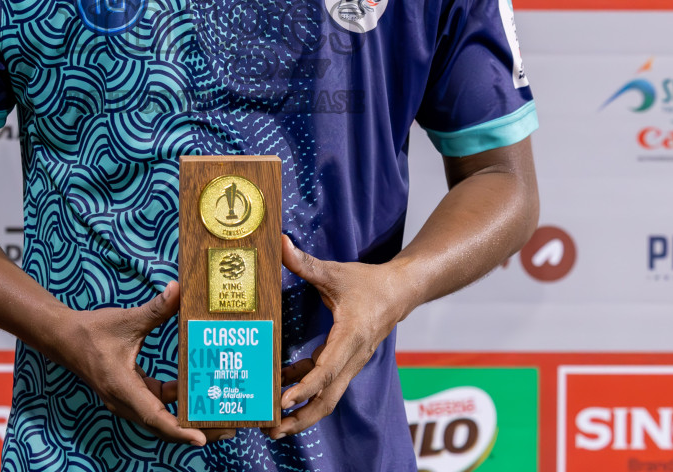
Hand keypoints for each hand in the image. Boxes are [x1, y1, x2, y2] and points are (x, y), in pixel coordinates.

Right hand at [55, 281, 234, 446]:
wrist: (64, 339)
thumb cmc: (91, 331)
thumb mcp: (125, 319)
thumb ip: (155, 309)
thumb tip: (178, 288)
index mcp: (122, 387)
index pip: (154, 417)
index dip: (179, 429)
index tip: (201, 438)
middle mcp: (124, 401)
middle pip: (163, 426)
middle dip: (195, 429)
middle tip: (229, 428)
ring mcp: (127, 400)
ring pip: (161, 418)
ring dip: (187, 418)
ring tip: (218, 414)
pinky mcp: (130, 394)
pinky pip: (156, 405)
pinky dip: (175, 401)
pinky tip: (195, 389)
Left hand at [266, 236, 412, 439]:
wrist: (401, 292)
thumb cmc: (369, 282)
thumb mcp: (336, 271)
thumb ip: (305, 262)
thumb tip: (280, 242)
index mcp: (351, 336)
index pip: (327, 369)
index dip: (304, 386)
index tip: (283, 400)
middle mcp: (352, 357)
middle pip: (328, 398)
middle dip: (301, 417)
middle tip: (272, 430)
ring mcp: (350, 363)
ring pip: (327, 397)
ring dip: (302, 411)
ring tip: (273, 424)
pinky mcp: (346, 362)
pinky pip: (325, 382)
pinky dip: (305, 388)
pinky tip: (283, 385)